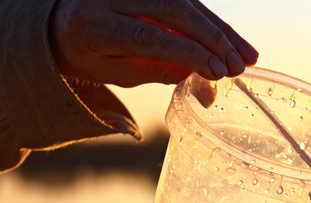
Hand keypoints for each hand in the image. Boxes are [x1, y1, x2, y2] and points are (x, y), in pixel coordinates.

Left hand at [50, 0, 258, 86]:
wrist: (63, 18)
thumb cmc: (87, 52)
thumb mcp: (111, 71)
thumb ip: (154, 72)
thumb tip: (203, 86)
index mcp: (94, 24)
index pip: (149, 35)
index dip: (187, 53)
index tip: (217, 72)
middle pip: (174, 10)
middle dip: (214, 39)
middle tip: (239, 66)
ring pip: (187, 1)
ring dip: (222, 30)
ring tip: (247, 57)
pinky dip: (213, 21)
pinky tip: (233, 41)